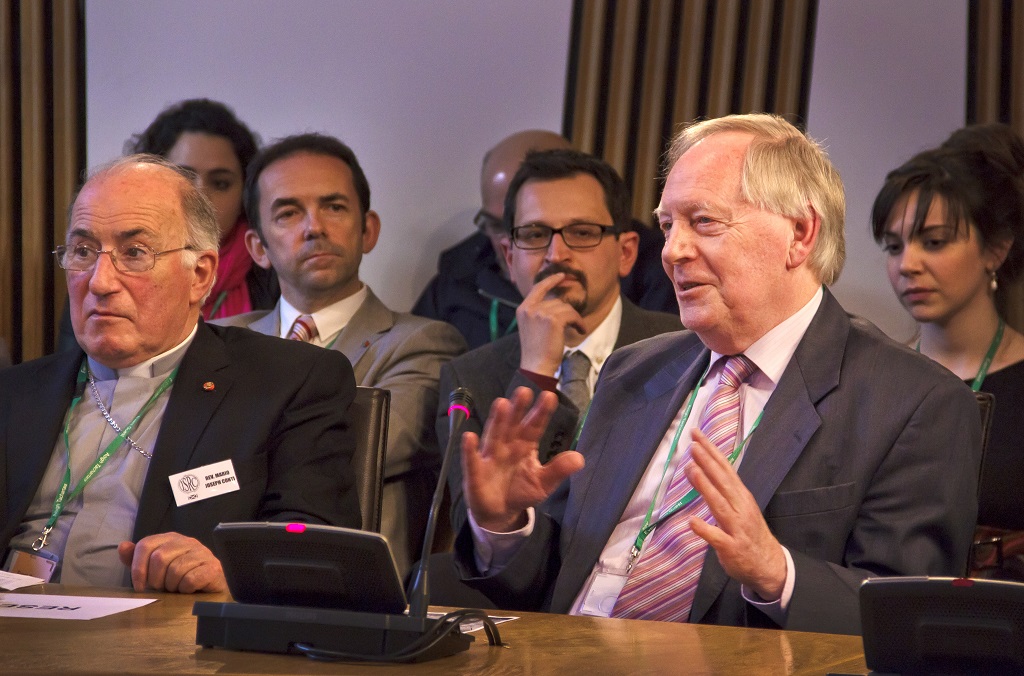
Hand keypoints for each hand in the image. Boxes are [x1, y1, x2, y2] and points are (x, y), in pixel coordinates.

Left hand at [117, 532, 226, 592]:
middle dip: (156, 579)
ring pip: (175, 570)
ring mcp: (201, 552)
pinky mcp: (212, 567)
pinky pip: (190, 579)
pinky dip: (185, 589)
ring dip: (172, 586)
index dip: (138, 568)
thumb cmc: (180, 576)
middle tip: (162, 587)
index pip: (145, 545)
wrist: (211, 585)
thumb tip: (122, 546)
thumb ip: (138, 558)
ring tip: (177, 588)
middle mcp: (186, 541)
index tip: (139, 586)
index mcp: (170, 538)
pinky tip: (189, 589)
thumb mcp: (155, 568)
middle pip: (159, 558)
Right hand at [462, 387, 584, 531]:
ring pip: (494, 434)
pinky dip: (470, 449)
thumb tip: (580, 459)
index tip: (550, 397)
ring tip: (501, 404)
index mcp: (525, 445)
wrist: (500, 512)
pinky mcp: (476, 471)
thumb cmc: (521, 491)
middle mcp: (507, 445)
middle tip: (524, 391)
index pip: (535, 426)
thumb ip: (558, 470)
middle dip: (518, 409)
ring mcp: (491, 456)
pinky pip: (473, 459)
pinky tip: (469, 437)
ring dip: (497, 420)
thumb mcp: (543, 483)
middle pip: (513, 424)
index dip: (541, 413)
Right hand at [516, 273, 586, 374]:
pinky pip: (572, 314)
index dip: (551, 280)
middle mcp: (530, 308)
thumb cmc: (536, 351)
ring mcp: (541, 313)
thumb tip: (558, 302)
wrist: (536, 366)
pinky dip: (579, 322)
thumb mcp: (532, 327)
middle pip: (556, 300)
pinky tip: (580, 330)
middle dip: (567, 311)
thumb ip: (539, 312)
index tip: (562, 275)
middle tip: (574, 322)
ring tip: (577, 329)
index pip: (537, 288)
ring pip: (566, 307)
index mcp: (523, 309)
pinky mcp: (553, 320)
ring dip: (574, 318)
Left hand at [684, 429, 786, 600]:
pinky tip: (692, 522)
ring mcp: (736, 527)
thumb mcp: (739, 506)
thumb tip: (701, 469)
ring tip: (691, 470)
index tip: (697, 435)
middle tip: (693, 445)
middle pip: (723, 481)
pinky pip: (717, 538)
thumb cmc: (749, 532)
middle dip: (707, 462)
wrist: (768, 564)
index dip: (711, 451)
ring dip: (705, 487)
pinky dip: (705, 529)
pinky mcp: (731, 547)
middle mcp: (740, 507)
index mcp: (741, 496)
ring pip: (720, 504)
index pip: (725, 469)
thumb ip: (722, 489)